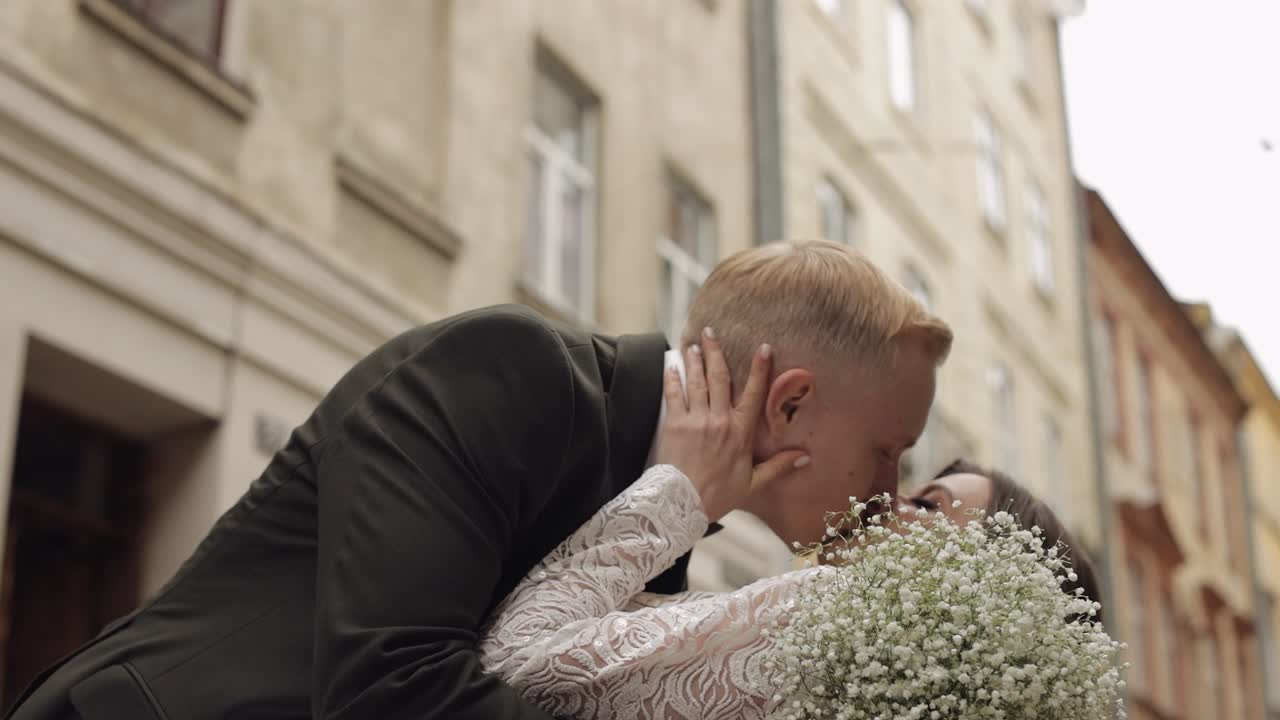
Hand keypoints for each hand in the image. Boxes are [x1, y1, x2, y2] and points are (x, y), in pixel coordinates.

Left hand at [655, 328, 809, 521]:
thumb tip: (805, 458)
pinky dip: (673, 377)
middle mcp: (719, 420)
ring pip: (697, 381)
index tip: (764, 347)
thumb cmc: (717, 495)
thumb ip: (778, 466)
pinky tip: (671, 364)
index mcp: (740, 432)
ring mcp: (696, 419)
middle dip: (716, 352)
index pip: (753, 394)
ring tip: (694, 343)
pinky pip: (674, 394)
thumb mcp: (752, 483)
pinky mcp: (675, 424)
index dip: (759, 369)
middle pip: (719, 378)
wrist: (682, 503)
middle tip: (711, 331)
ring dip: (695, 360)